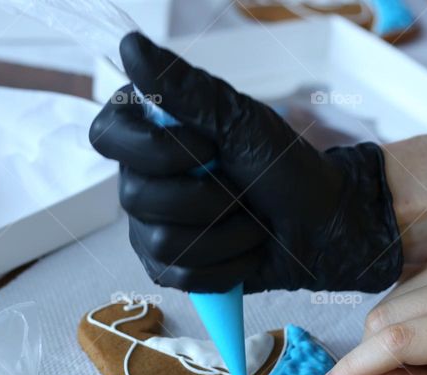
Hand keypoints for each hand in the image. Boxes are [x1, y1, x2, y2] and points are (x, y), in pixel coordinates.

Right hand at [89, 32, 402, 293]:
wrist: (319, 224)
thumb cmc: (282, 166)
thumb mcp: (238, 118)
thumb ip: (182, 87)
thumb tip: (130, 46)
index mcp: (148, 134)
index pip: (107, 135)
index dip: (155, 150)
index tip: (206, 146)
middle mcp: (138, 179)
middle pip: (137, 197)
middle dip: (208, 197)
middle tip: (242, 188)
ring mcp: (148, 228)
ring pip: (163, 242)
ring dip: (226, 233)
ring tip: (251, 220)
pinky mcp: (167, 268)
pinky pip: (181, 275)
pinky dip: (228, 265)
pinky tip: (246, 249)